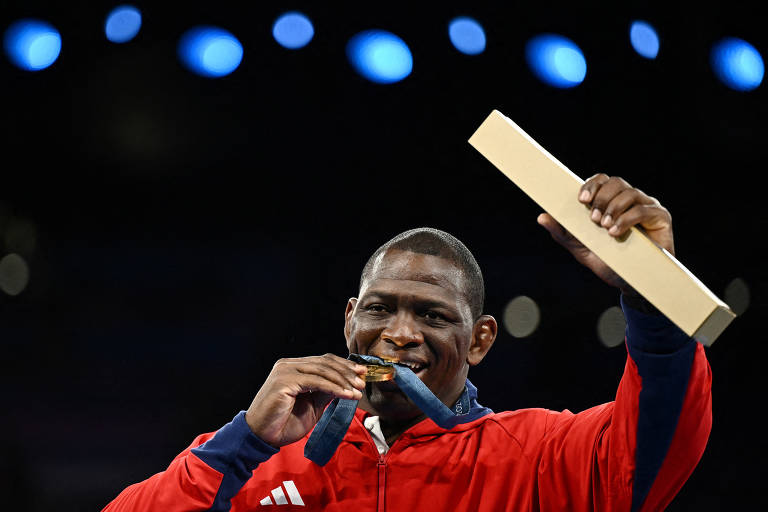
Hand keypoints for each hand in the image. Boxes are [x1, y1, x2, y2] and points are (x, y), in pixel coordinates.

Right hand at [245, 354, 366, 447]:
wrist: (262, 437)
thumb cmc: (284, 423)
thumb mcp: (312, 405)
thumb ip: (326, 392)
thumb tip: (346, 384)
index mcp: (292, 367)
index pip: (323, 361)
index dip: (344, 366)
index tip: (361, 373)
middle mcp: (287, 365)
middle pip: (324, 362)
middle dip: (347, 372)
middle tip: (363, 382)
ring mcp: (285, 371)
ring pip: (322, 370)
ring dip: (343, 380)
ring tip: (357, 391)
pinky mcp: (284, 381)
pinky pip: (316, 381)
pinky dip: (334, 387)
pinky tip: (346, 395)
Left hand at [536, 173, 673, 292]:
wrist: (631, 284)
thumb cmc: (609, 263)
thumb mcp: (581, 248)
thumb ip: (563, 232)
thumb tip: (541, 217)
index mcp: (612, 202)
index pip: (602, 181)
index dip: (591, 185)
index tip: (581, 199)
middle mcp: (630, 200)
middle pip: (616, 182)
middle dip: (601, 198)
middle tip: (593, 219)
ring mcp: (647, 207)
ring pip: (630, 193)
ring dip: (613, 208)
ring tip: (604, 227)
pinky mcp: (661, 218)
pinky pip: (644, 210)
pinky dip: (626, 219)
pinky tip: (615, 232)